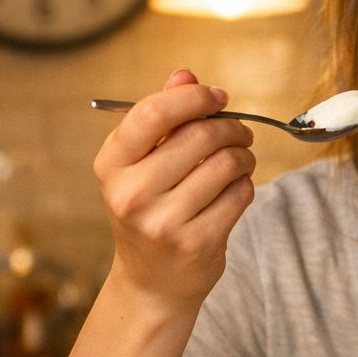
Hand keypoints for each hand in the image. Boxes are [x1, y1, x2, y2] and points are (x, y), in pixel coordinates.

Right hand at [93, 69, 256, 308]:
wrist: (152, 282)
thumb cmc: (150, 209)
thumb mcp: (142, 163)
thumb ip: (163, 117)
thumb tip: (186, 75)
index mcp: (111, 165)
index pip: (152, 113)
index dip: (193, 97)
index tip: (217, 97)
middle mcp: (131, 194)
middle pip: (200, 137)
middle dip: (231, 127)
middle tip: (240, 132)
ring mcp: (163, 222)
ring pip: (226, 164)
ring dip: (245, 156)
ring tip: (241, 160)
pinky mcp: (197, 243)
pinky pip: (240, 195)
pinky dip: (246, 186)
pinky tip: (236, 189)